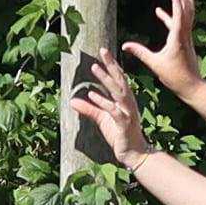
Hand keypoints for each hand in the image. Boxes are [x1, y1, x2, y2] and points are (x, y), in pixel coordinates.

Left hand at [67, 48, 154, 166]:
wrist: (133, 154)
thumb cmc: (119, 135)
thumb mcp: (101, 119)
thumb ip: (89, 109)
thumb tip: (72, 101)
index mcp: (124, 100)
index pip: (119, 79)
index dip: (112, 65)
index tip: (104, 52)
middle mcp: (128, 103)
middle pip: (120, 80)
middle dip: (111, 65)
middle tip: (102, 50)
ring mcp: (127, 113)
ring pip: (118, 92)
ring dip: (106, 80)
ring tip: (95, 68)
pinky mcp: (124, 125)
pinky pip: (114, 111)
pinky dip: (104, 103)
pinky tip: (93, 96)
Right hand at [123, 0, 203, 99]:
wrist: (192, 86)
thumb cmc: (174, 76)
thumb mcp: (155, 64)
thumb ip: (140, 53)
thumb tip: (124, 46)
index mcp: (178, 37)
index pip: (177, 12)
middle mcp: (184, 34)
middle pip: (187, 8)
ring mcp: (186, 37)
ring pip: (185, 14)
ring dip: (182, 0)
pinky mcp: (184, 41)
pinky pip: (178, 24)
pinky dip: (170, 16)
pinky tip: (159, 12)